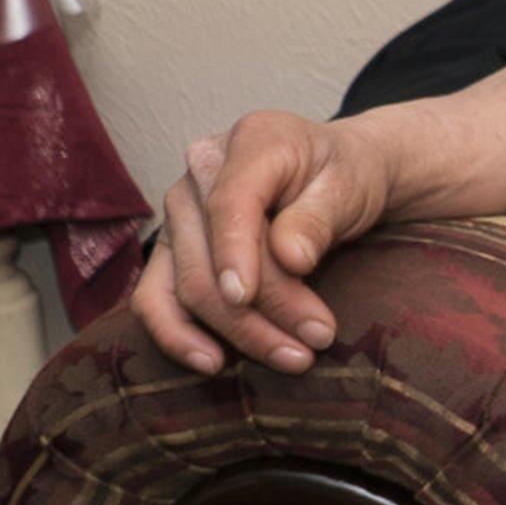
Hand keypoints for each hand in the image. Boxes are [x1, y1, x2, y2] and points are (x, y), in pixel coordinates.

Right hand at [130, 109, 397, 374]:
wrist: (342, 176)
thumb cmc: (348, 177)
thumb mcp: (350, 186)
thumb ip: (318, 218)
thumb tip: (289, 257)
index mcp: (251, 141)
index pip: (229, 204)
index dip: (235, 254)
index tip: (246, 299)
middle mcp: (200, 172)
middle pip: (210, 257)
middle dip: (259, 311)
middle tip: (315, 344)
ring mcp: (180, 212)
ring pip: (187, 286)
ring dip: (236, 332)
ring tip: (293, 359)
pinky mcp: (172, 249)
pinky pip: (155, 298)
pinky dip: (177, 335)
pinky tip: (212, 363)